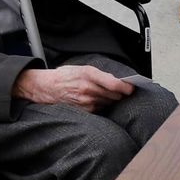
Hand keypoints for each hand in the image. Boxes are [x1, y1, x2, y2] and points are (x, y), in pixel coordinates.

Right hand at [13, 65, 134, 111]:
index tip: (131, 88)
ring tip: (99, 93)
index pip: (115, 84)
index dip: (127, 88)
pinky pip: (101, 108)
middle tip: (116, 90)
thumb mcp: (82, 69)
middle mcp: (89, 89)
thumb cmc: (65, 76)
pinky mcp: (86, 110)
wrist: (47, 87)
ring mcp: (87, 101)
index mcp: (89, 74)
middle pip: (115, 95)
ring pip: (109, 102)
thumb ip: (100, 75)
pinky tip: (93, 100)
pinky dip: (101, 104)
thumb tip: (118, 82)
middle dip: (118, 93)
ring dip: (109, 99)